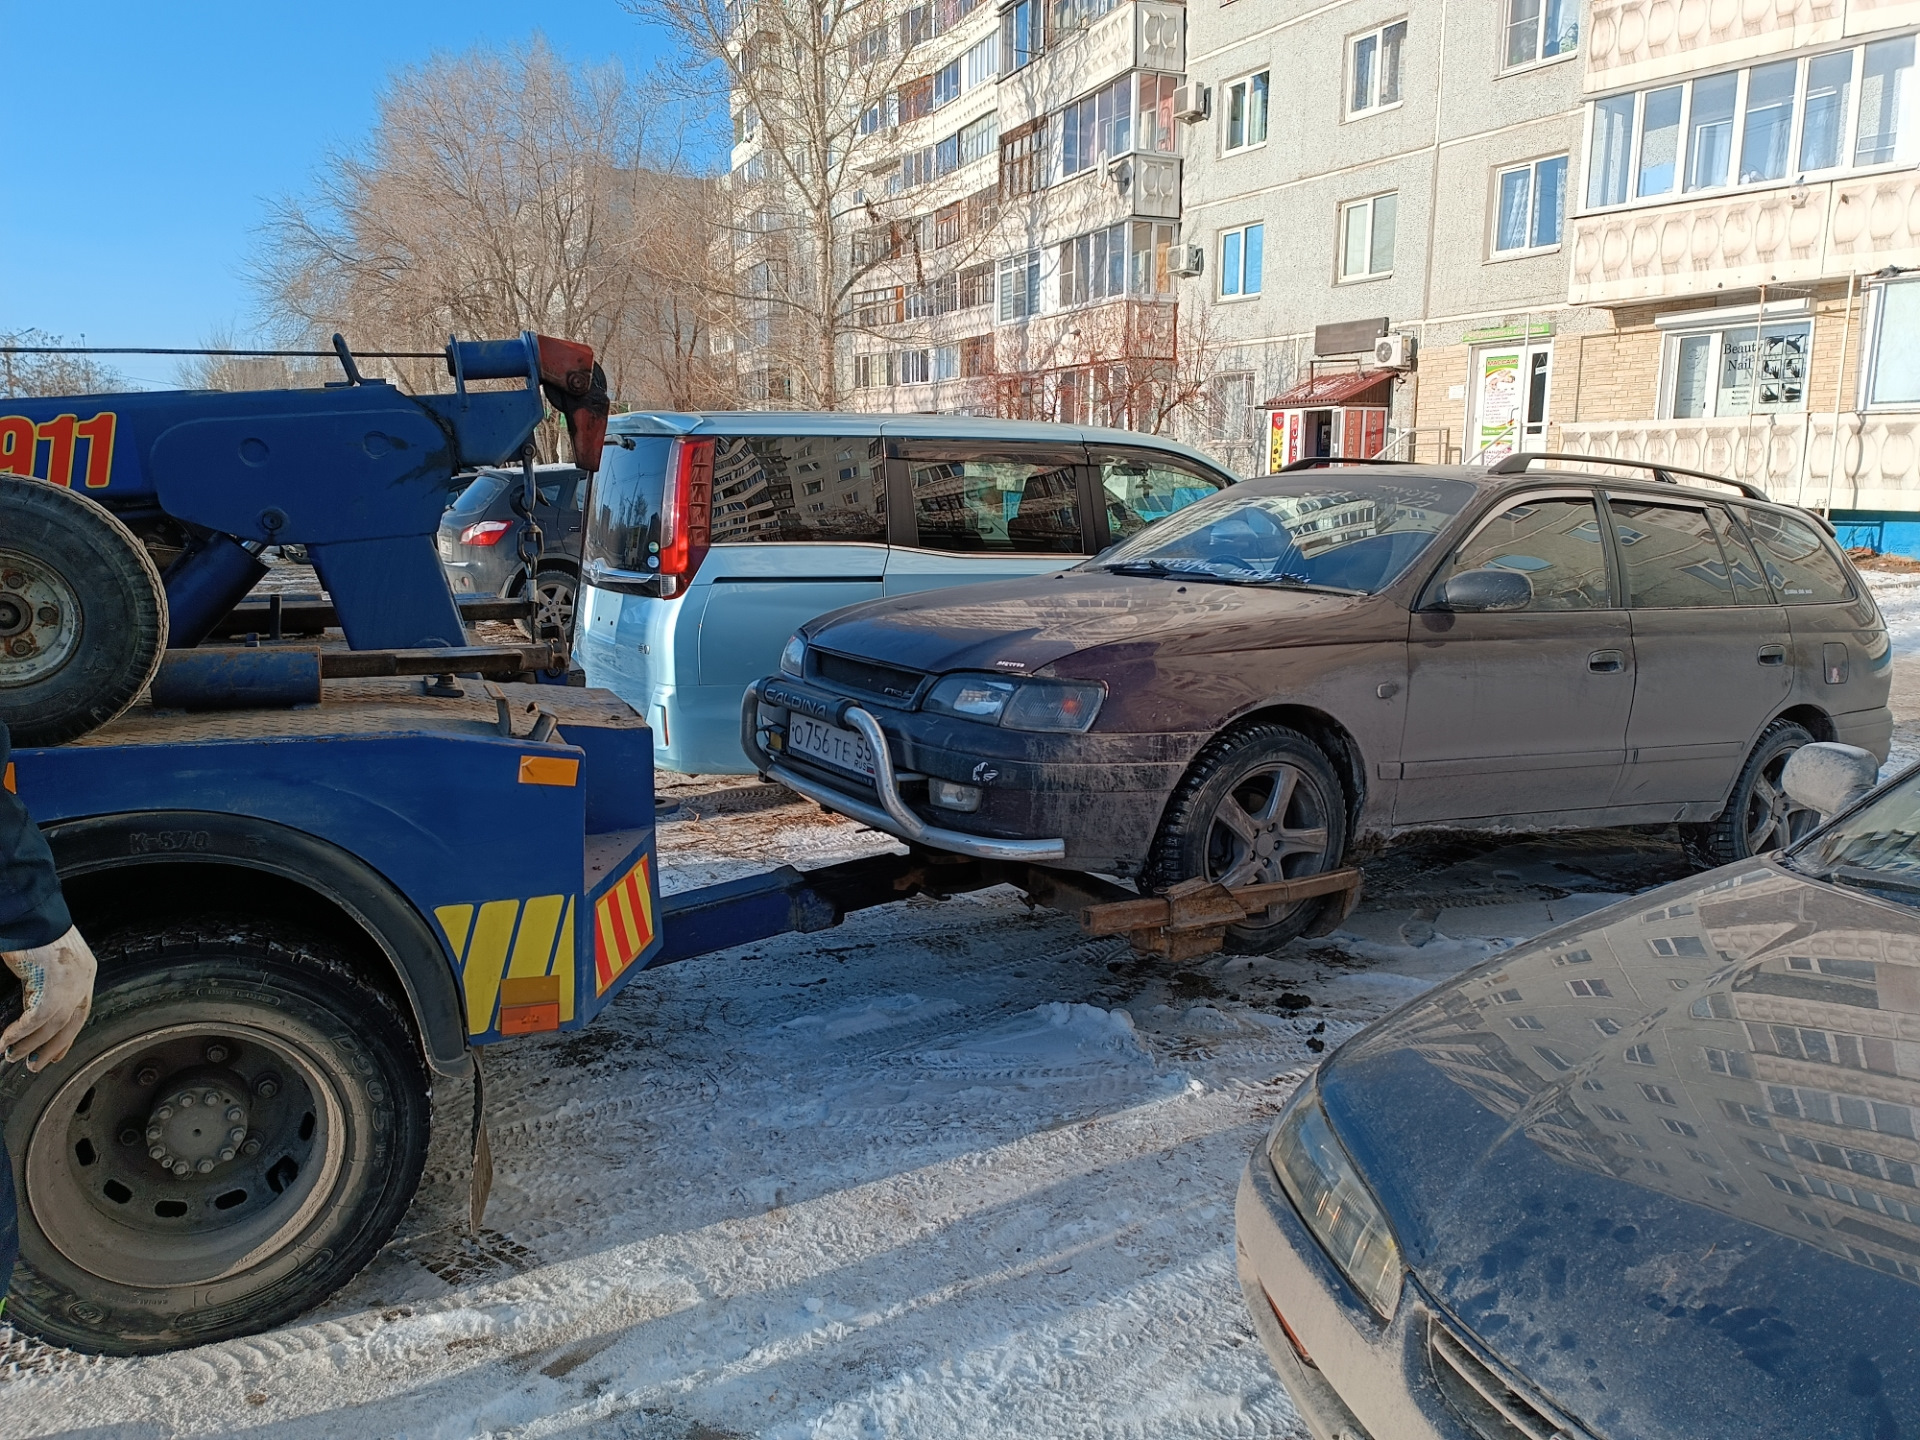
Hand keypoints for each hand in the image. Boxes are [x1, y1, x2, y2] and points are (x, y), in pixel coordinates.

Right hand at [1, 926, 96, 1070]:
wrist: (30, 911)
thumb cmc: (33, 930)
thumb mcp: (46, 961)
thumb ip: (46, 984)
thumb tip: (33, 1008)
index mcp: (85, 970)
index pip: (80, 1011)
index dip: (67, 1035)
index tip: (55, 1053)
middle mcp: (83, 977)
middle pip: (71, 1022)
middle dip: (52, 1047)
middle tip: (33, 1064)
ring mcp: (69, 980)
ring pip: (52, 1025)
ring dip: (30, 1044)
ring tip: (13, 1055)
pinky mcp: (51, 982)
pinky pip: (35, 1019)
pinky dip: (19, 1033)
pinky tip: (5, 1042)